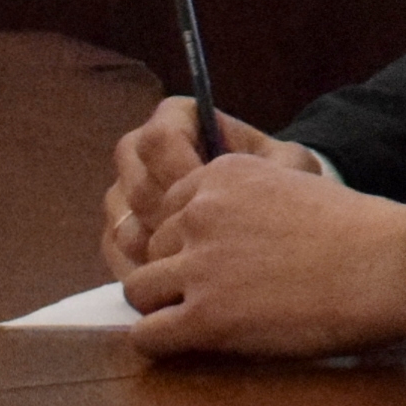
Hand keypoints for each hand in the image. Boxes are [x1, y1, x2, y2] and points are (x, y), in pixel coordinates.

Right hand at [100, 94, 320, 273]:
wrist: (266, 207)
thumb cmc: (277, 178)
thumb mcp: (288, 164)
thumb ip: (277, 167)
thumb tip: (262, 180)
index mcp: (176, 119)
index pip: (160, 140)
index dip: (185, 174)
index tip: (217, 200)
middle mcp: (137, 152)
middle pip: (136, 187)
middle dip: (174, 221)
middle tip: (211, 243)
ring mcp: (122, 193)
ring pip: (123, 226)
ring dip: (162, 253)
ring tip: (203, 267)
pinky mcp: (116, 230)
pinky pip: (117, 254)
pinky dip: (149, 272)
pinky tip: (184, 286)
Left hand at [115, 145, 405, 358]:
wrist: (390, 263)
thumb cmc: (362, 231)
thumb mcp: (295, 185)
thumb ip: (250, 203)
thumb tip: (232, 240)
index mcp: (223, 175)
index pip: (169, 209)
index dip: (190, 238)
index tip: (217, 259)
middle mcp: (201, 213)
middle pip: (153, 248)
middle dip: (178, 271)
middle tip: (216, 293)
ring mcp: (200, 265)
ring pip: (139, 289)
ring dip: (165, 306)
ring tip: (201, 320)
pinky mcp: (206, 315)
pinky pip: (148, 335)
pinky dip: (160, 343)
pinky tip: (187, 345)